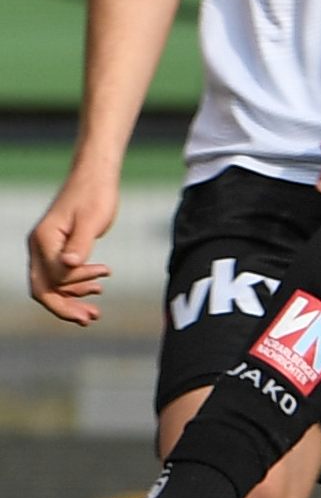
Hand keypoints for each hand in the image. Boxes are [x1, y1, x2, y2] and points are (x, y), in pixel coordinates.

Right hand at [27, 167, 118, 324]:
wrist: (96, 177)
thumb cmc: (96, 195)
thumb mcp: (93, 220)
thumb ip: (80, 244)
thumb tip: (69, 266)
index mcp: (44, 240)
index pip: (52, 277)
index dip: (76, 284)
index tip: (105, 274)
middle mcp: (38, 246)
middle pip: (43, 288)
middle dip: (65, 307)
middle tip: (91, 319)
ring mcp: (45, 248)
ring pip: (50, 285)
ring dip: (71, 300)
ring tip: (95, 313)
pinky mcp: (56, 249)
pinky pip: (58, 276)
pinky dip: (74, 287)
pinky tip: (94, 289)